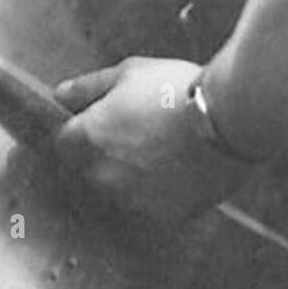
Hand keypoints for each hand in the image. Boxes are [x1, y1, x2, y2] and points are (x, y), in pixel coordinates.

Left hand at [54, 56, 248, 223]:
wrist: (227, 120)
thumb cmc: (175, 90)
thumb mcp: (128, 72)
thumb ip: (88, 87)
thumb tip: (61, 95)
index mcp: (89, 139)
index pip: (64, 144)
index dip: (81, 131)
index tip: (103, 121)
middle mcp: (105, 176)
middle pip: (92, 168)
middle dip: (107, 152)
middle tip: (141, 128)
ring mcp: (134, 201)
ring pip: (122, 189)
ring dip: (133, 174)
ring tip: (166, 145)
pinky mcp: (165, 216)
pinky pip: (153, 204)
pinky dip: (161, 190)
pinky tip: (181, 165)